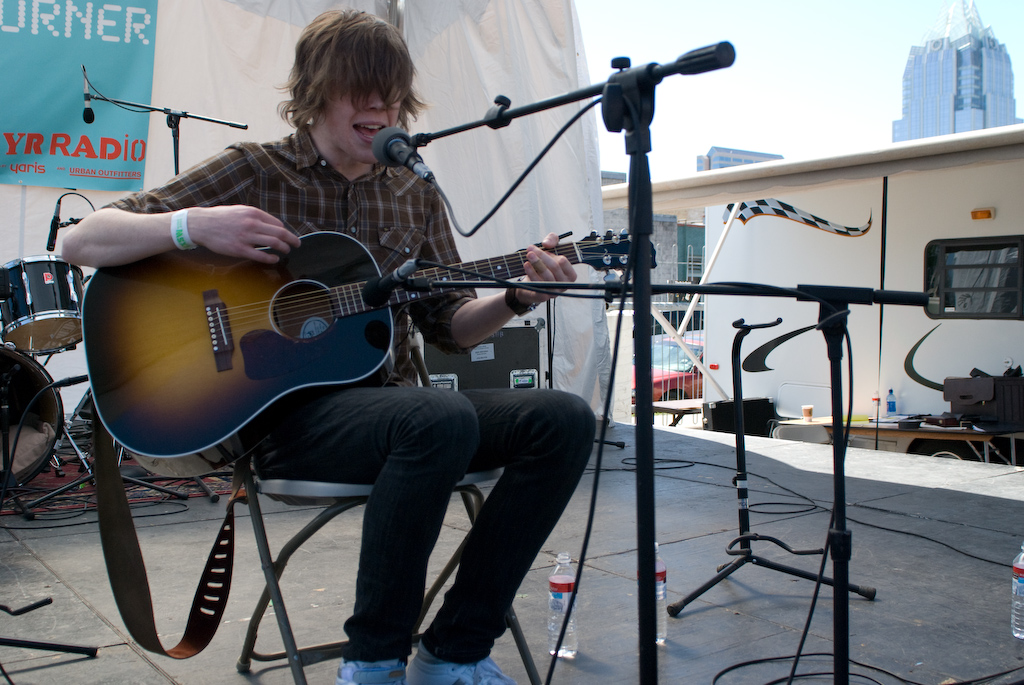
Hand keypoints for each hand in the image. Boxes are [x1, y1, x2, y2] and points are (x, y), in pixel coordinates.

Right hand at [186, 205, 300, 263]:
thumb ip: (255, 217)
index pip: (277, 223)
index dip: (284, 231)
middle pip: (280, 233)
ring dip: (284, 248)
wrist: (201, 224)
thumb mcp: (240, 211)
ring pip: (273, 243)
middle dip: (292, 240)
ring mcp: (246, 237)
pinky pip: (260, 255)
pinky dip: (271, 258)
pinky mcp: (239, 249)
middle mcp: (252, 224)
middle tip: (297, 244)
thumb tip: (272, 225)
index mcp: (253, 213)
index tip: (287, 236)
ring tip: (287, 251)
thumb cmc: (220, 217)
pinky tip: (274, 259)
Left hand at [516, 232, 576, 305]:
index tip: (542, 248)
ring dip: (536, 263)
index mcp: (570, 275)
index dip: (551, 254)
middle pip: (554, 268)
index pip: (563, 262)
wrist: (530, 286)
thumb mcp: (550, 249)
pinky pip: (538, 285)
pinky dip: (531, 273)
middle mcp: (564, 285)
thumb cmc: (544, 266)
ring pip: (546, 276)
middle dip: (542, 256)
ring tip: (528, 255)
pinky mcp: (543, 297)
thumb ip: (552, 240)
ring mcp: (554, 292)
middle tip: (530, 249)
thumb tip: (547, 243)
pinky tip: (526, 265)